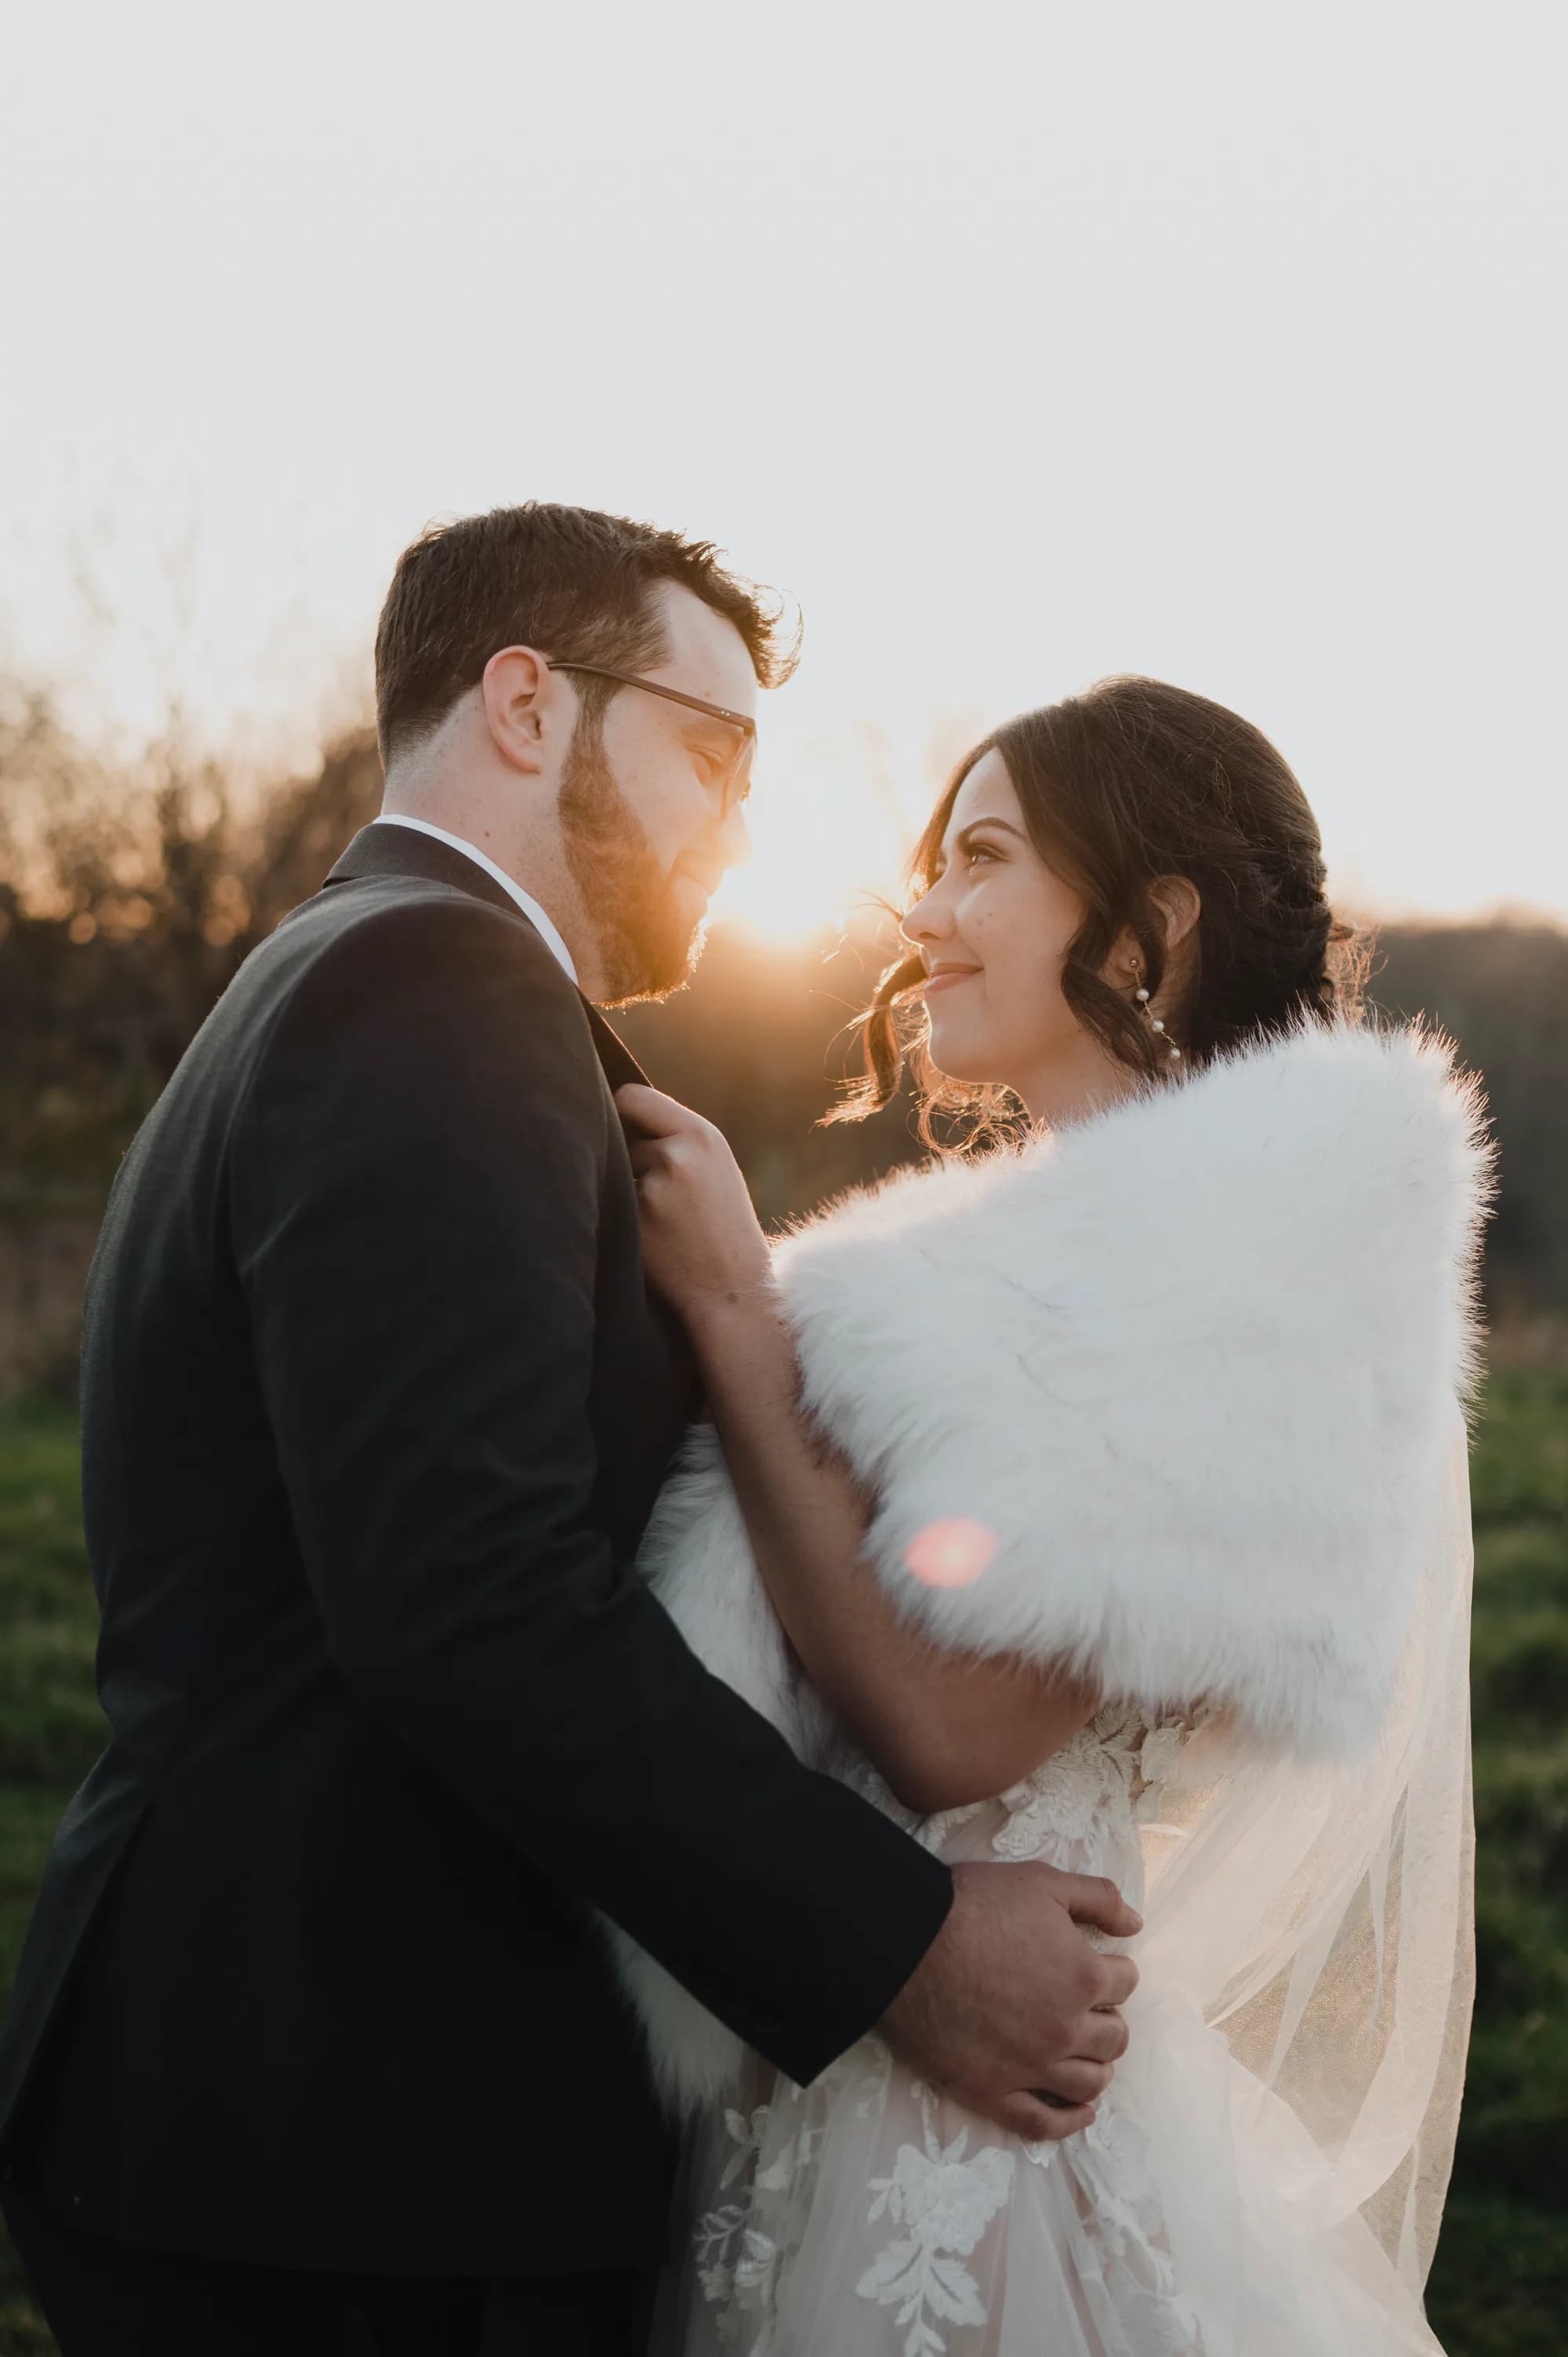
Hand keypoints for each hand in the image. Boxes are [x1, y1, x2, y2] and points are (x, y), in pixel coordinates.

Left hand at [616, 1084, 772, 1322]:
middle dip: (634, 1162)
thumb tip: (615, 1114)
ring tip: (665, 1223)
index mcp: (702, 1136)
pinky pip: (611, 1205)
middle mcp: (676, 1155)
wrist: (734, 1290)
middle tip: (666, 1196)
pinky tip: (654, 1240)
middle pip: (621, 1139)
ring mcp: (652, 1189)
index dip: (620, 1110)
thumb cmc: (723, 1228)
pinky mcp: (633, 1221)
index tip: (619, 1124)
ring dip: (629, 1192)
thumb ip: (675, 1139)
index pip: (633, 1096)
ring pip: (616, 1174)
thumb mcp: (714, 1168)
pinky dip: (623, 1219)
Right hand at [879, 1861, 1140, 2141]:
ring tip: (1086, 2054)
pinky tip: (1080, 2111)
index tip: (1099, 1966)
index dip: (1114, 1970)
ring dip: (1097, 2067)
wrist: (907, 1943)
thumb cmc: (975, 1905)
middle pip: (1113, 2037)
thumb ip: (1099, 1899)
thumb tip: (1136, 1926)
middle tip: (1089, 2008)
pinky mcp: (993, 2092)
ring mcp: (1031, 2067)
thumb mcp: (1043, 1881)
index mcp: (1084, 1977)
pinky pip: (1043, 2123)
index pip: (1125, 1982)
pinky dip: (1069, 2122)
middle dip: (1108, 2019)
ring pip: (1089, 2083)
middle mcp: (1066, 2029)